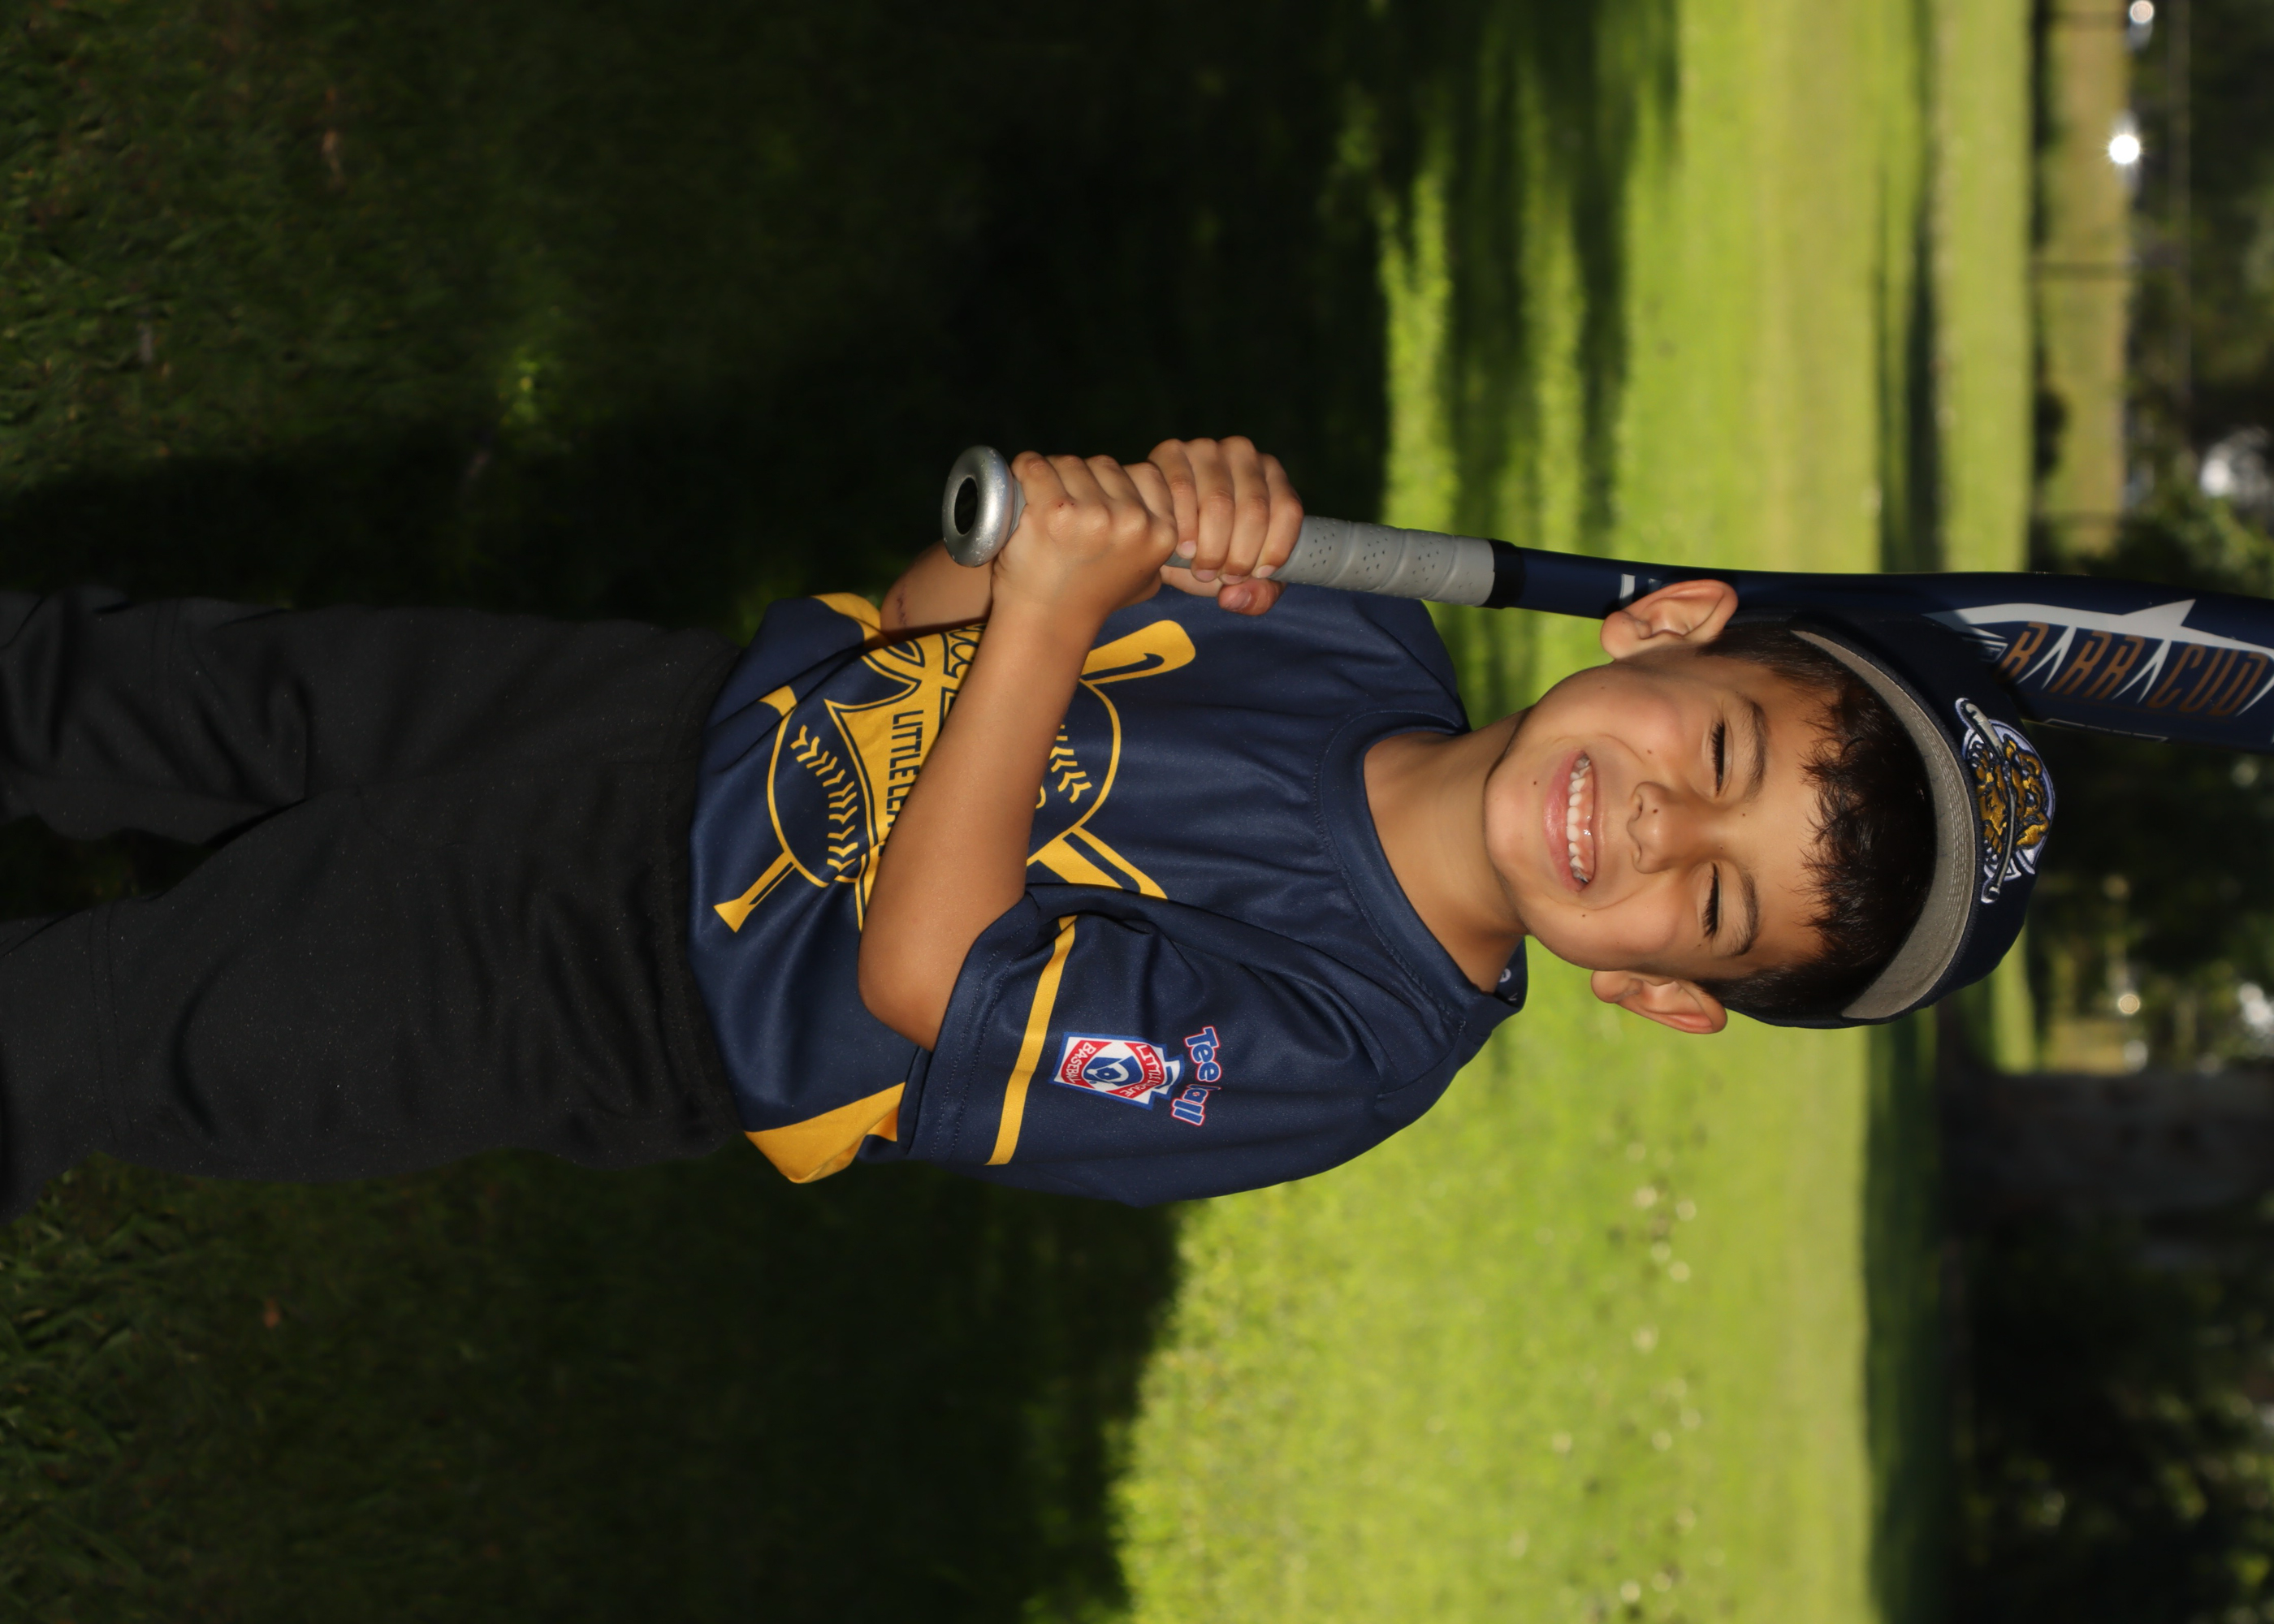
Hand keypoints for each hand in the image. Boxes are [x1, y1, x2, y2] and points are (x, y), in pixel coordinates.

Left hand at [994, 452, 1177, 630]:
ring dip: (1052, 474)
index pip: (1145, 473)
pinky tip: (1023, 483)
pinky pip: (1036, 466)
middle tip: (1065, 506)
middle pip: (1104, 466)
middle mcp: (1133, 520)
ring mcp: (1094, 514)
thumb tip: (1175, 516)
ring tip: (1043, 503)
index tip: (1098, 499)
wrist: (1047, 623)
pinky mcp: (1054, 511)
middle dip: (1082, 478)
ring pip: (1070, 463)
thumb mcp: (1145, 577)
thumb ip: (1159, 545)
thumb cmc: (1091, 599)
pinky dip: (1025, 469)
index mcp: (1162, 532)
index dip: (1116, 482)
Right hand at [1148, 436, 1301, 615]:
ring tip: (1201, 568)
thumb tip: (1233, 596)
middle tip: (1222, 576)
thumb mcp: (1243, 577)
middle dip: (1239, 555)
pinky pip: (1182, 490)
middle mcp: (1243, 454)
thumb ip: (1257, 595)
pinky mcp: (1172, 451)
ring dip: (1210, 546)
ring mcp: (1207, 449)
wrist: (1162, 534)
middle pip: (1254, 509)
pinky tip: (1181, 548)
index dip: (1274, 549)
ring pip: (1219, 502)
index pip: (1287, 509)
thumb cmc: (1212, 551)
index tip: (1256, 574)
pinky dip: (1183, 527)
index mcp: (1272, 476)